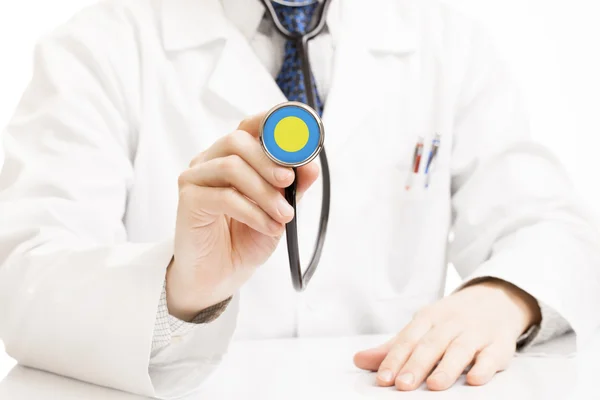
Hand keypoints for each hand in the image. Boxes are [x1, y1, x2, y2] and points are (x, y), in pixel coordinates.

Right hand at [167, 113, 318, 320]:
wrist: (220, 275)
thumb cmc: (246, 238)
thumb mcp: (279, 210)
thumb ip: (293, 187)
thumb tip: (311, 165)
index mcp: (232, 156)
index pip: (249, 126)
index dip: (272, 122)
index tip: (298, 134)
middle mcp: (210, 161)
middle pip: (237, 141)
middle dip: (269, 160)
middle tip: (288, 182)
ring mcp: (195, 179)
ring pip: (231, 166)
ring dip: (265, 192)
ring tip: (284, 216)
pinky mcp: (188, 201)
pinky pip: (224, 197)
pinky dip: (253, 212)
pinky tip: (268, 227)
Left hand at [354, 279, 541, 390]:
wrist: (496, 300)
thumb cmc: (451, 319)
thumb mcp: (422, 327)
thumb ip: (393, 347)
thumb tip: (359, 360)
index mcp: (429, 318)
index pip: (408, 339)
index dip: (394, 358)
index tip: (383, 378)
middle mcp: (451, 323)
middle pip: (432, 344)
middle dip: (416, 364)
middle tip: (403, 385)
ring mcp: (476, 332)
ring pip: (460, 349)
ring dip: (447, 367)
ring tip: (434, 385)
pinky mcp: (499, 344)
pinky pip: (492, 355)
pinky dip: (484, 367)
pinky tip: (475, 379)